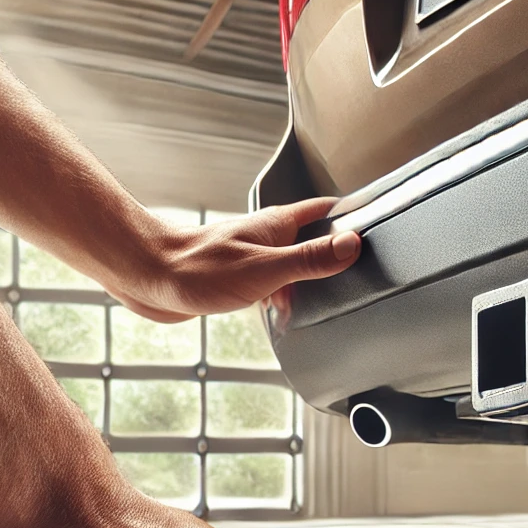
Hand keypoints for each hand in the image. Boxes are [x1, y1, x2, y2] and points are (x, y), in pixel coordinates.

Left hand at [107, 197, 360, 324]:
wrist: (149, 278)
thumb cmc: (197, 269)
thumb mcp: (266, 268)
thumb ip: (310, 259)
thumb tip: (351, 246)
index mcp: (278, 226)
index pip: (326, 211)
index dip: (353, 217)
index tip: (377, 226)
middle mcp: (267, 238)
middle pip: (314, 240)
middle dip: (335, 257)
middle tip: (356, 274)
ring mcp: (253, 257)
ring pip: (294, 265)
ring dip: (309, 282)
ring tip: (322, 302)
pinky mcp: (238, 279)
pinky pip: (273, 285)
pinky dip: (285, 298)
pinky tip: (285, 315)